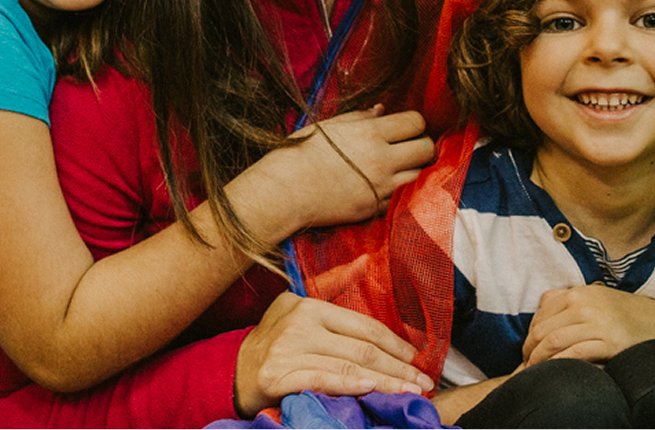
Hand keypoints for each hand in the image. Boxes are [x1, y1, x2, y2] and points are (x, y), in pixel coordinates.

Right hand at [234, 292, 434, 415]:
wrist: (232, 371)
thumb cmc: (276, 342)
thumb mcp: (299, 308)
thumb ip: (334, 286)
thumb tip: (366, 261)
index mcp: (309, 305)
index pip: (364, 326)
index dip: (395, 343)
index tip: (416, 358)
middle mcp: (299, 324)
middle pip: (362, 349)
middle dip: (398, 367)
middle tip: (422, 381)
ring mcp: (287, 350)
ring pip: (349, 368)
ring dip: (385, 383)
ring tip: (408, 393)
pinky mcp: (277, 376)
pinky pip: (323, 380)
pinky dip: (350, 386)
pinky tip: (371, 391)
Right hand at [253, 106, 431, 229]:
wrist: (284, 192)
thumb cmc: (300, 154)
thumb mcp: (328, 127)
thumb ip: (359, 117)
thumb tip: (382, 110)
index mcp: (369, 133)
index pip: (415, 122)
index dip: (413, 123)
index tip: (405, 128)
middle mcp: (381, 159)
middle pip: (426, 148)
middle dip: (421, 145)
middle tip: (409, 147)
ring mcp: (380, 187)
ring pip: (420, 175)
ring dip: (413, 169)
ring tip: (398, 167)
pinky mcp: (374, 209)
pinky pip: (400, 198)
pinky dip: (397, 191)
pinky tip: (383, 186)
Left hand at [521, 284, 654, 365]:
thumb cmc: (621, 314)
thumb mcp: (594, 297)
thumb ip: (568, 299)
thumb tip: (540, 307)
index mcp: (578, 293)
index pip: (541, 315)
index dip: (529, 335)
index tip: (527, 349)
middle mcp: (584, 305)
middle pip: (543, 330)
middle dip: (530, 350)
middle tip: (526, 364)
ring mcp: (597, 322)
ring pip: (554, 341)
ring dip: (539, 359)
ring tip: (535, 370)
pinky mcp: (608, 342)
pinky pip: (573, 353)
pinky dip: (558, 363)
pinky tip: (554, 370)